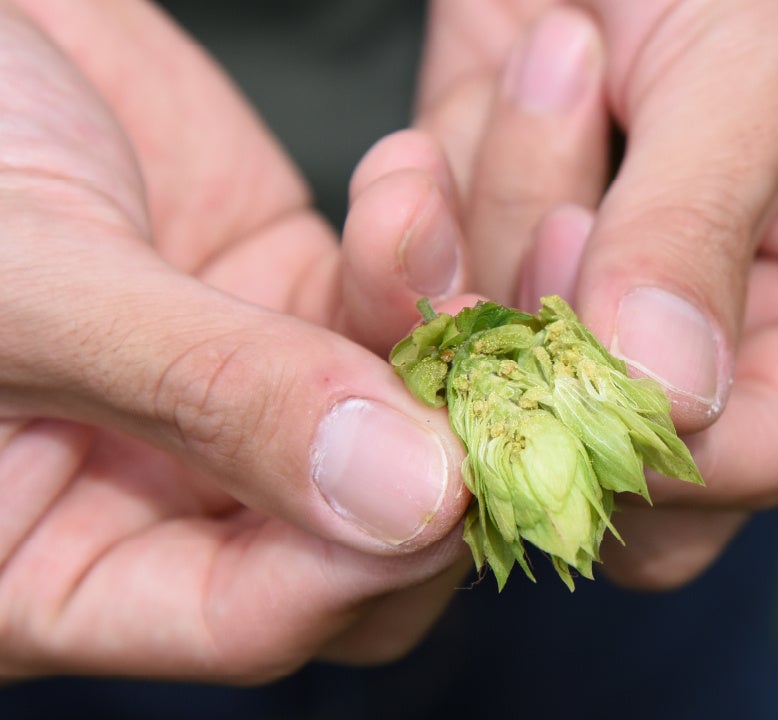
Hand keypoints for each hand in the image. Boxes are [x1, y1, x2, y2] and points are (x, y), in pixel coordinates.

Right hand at [0, 0, 473, 678]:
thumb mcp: (27, 291)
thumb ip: (211, 396)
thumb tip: (404, 503)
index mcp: (61, 560)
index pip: (249, 615)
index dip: (357, 564)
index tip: (451, 482)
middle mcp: (172, 492)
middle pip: (366, 533)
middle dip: (450, 444)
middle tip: (516, 365)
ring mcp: (248, 394)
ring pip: (408, 405)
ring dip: (467, 317)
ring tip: (487, 214)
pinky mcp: (294, 292)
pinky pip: (401, 297)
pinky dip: (426, 242)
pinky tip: (416, 172)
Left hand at [417, 0, 777, 587]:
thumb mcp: (761, 67)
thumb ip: (697, 235)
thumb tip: (657, 399)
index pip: (749, 461)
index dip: (642, 434)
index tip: (571, 349)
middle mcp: (737, 333)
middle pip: (612, 461)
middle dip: (547, 352)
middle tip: (560, 214)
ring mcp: (610, 296)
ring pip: (498, 378)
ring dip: (493, 225)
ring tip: (559, 51)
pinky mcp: (509, 241)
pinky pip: (430, 292)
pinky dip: (421, 215)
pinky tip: (480, 87)